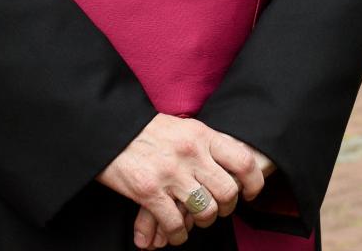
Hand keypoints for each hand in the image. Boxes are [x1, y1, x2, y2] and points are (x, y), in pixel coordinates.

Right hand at [133, 137, 275, 248]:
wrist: (108, 129)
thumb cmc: (145, 130)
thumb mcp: (182, 127)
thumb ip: (205, 143)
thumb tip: (229, 162)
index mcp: (201, 135)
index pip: (243, 161)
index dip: (253, 182)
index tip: (250, 193)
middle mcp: (190, 153)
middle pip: (227, 191)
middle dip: (226, 208)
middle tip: (218, 210)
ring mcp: (170, 173)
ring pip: (205, 210)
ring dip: (202, 222)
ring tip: (195, 221)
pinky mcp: (149, 191)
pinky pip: (175, 223)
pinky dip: (177, 235)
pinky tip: (174, 234)